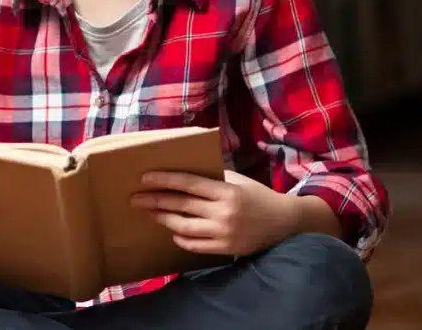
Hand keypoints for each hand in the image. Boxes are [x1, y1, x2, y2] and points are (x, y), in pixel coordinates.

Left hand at [131, 170, 296, 256]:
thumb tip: (181, 171)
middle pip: (181, 206)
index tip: (144, 178)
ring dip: (163, 219)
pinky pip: (195, 245)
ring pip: (184, 228)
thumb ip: (211, 177)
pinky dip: (180, 238)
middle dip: (155, 201)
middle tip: (136, 198)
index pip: (188, 184)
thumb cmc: (257, 195)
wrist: (285, 222)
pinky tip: (171, 230)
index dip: (164, 180)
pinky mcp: (226, 249)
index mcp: (226, 191)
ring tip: (149, 213)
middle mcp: (224, 213)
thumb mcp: (236, 180)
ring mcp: (224, 233)